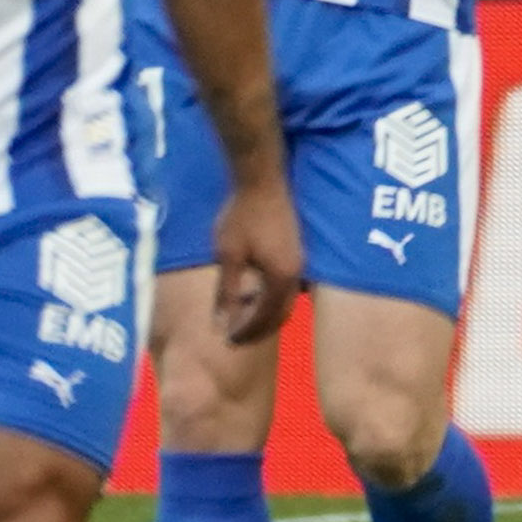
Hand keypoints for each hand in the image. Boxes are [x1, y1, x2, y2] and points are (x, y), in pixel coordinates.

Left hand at [210, 178, 304, 344]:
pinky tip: (254, 293)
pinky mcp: (297, 252)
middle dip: (260, 329)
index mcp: (280, 277)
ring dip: (267, 314)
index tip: (227, 340)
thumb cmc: (242, 216)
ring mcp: (300, 262)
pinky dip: (273, 299)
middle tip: (236, 337)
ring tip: (244, 318)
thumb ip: (226, 292)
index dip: (246, 331)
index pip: (265, 317)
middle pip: (282, 314)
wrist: (262, 181)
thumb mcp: (228, 256)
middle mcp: (296, 274)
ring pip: (287, 301)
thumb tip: (221, 324)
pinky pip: (288, 287)